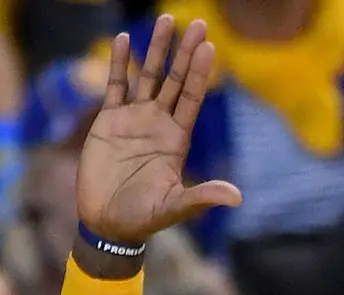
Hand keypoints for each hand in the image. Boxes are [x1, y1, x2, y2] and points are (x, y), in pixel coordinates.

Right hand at [75, 17, 240, 246]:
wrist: (106, 224)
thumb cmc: (142, 218)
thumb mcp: (173, 208)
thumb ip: (201, 197)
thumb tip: (236, 198)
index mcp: (176, 138)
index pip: (192, 98)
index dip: (200, 73)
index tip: (208, 47)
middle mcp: (158, 122)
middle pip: (175, 79)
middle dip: (185, 52)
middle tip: (196, 23)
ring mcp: (134, 118)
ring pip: (147, 76)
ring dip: (156, 49)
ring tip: (164, 20)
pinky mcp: (109, 120)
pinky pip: (115, 85)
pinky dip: (119, 63)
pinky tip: (123, 39)